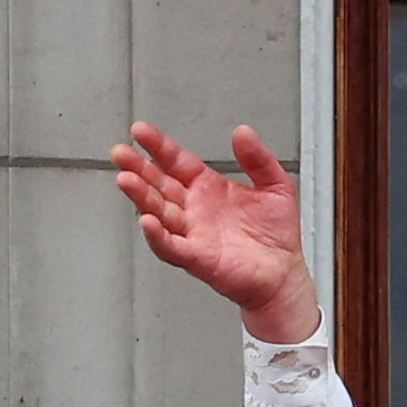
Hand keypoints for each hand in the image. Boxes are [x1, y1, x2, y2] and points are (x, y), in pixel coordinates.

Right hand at [110, 121, 321, 342]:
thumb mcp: (275, 186)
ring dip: (141, 197)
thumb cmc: (276, 235)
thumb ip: (258, 158)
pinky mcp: (198, 259)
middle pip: (159, 185)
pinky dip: (157, 236)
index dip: (158, 146)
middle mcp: (194, 209)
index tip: (140, 130)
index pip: (176, 162)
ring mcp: (193, 234)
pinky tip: (147, 221)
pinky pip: (172, 247)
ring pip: (159, 212)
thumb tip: (242, 131)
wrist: (286, 275)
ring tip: (126, 180)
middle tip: (120, 154)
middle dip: (138, 169)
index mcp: (207, 188)